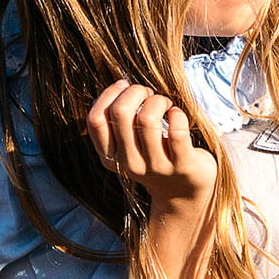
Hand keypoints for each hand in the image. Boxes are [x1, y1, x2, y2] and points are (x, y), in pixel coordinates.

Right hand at [87, 80, 217, 206]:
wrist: (183, 193)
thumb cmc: (154, 156)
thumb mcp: (127, 146)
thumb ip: (117, 123)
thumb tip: (120, 85)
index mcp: (110, 157)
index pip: (95, 119)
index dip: (108, 95)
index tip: (124, 87)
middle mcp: (129, 163)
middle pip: (120, 112)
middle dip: (135, 91)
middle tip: (148, 94)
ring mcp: (156, 166)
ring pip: (147, 118)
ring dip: (158, 101)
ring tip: (165, 104)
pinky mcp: (182, 165)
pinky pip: (177, 131)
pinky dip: (178, 114)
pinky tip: (178, 115)